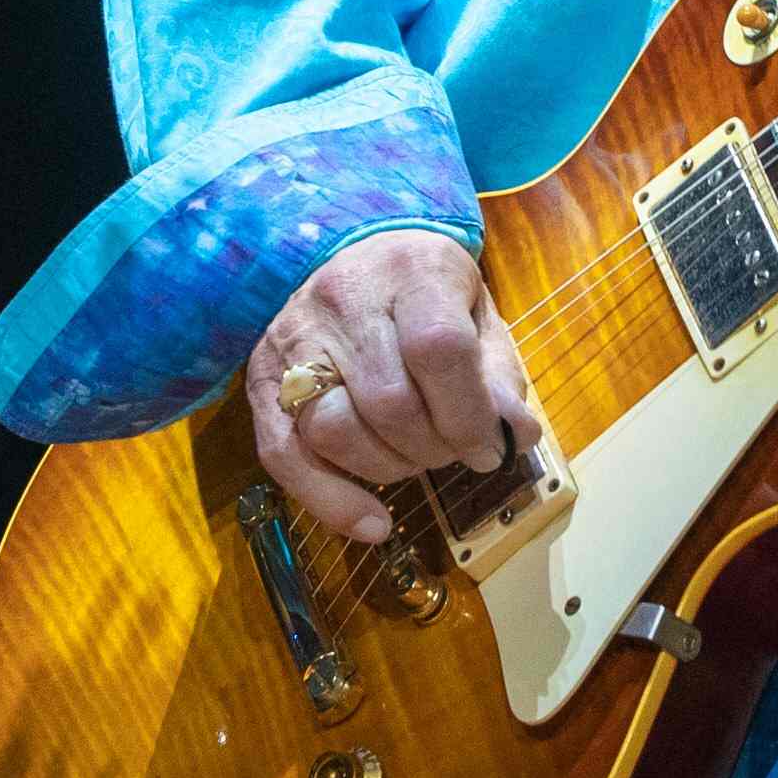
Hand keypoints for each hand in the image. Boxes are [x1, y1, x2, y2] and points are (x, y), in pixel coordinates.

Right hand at [247, 229, 541, 548]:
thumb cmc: (429, 293)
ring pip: (333, 429)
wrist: (356, 254)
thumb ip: (498, 374)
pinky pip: (282, 454)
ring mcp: (294, 338)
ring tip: (416, 459)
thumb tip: (515, 436)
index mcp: (411, 269)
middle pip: (387, 400)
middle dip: (434, 448)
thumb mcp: (479, 315)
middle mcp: (343, 298)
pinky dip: (330, 501)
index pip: (438, 347)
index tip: (490, 448)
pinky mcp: (262, 378)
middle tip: (455, 453)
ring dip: (388, 469)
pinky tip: (373, 523)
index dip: (469, 414)